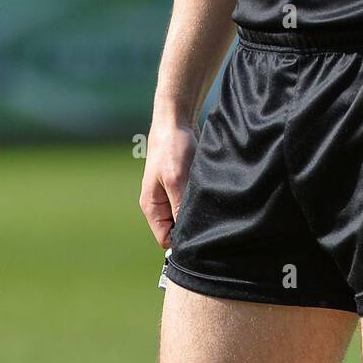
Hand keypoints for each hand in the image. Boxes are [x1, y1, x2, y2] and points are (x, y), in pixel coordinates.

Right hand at [138, 119, 199, 248]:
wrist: (176, 121)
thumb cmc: (172, 147)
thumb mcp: (175, 179)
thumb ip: (178, 207)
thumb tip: (184, 236)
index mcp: (151, 206)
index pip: (166, 238)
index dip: (182, 241)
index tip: (201, 236)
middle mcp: (160, 204)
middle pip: (176, 229)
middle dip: (192, 227)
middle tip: (210, 222)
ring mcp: (170, 195)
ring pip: (185, 216)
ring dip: (197, 213)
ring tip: (210, 207)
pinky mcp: (182, 186)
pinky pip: (191, 202)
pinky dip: (200, 202)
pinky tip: (211, 197)